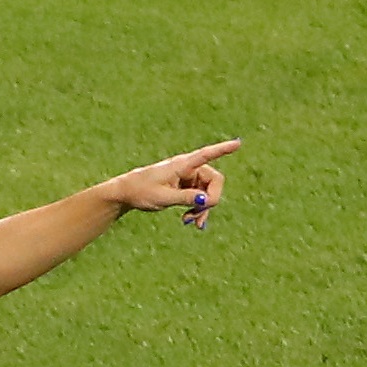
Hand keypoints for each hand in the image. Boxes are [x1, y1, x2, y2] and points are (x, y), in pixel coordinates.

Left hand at [105, 139, 240, 229]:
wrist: (127, 193)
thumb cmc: (141, 191)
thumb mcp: (163, 198)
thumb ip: (185, 198)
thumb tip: (206, 200)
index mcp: (182, 165)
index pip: (206, 155)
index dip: (223, 150)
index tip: (238, 143)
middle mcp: (188, 168)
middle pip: (214, 181)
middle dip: (210, 201)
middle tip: (199, 218)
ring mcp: (189, 177)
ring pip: (208, 192)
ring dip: (203, 208)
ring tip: (192, 223)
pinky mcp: (186, 186)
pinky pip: (200, 197)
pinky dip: (198, 209)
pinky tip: (191, 221)